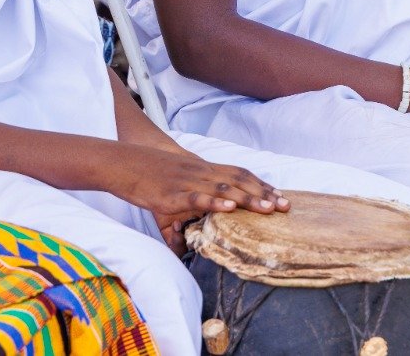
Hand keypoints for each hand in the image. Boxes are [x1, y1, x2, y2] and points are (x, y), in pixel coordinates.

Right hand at [109, 148, 286, 252]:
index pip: (240, 175)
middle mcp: (201, 173)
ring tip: (267, 209)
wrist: (123, 162)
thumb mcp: (171, 195)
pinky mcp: (173, 193)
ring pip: (224, 188)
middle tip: (285, 206)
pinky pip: (198, 196)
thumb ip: (182, 218)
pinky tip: (229, 207)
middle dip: (264, 194)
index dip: (261, 185)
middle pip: (239, 181)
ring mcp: (189, 182)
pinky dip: (215, 201)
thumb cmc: (148, 176)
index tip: (281, 197)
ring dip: (248, 198)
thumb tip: (183, 247)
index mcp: (204, 171)